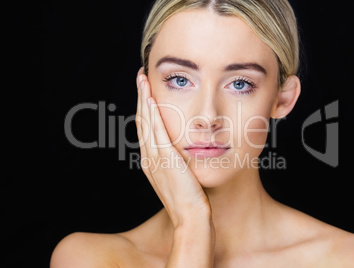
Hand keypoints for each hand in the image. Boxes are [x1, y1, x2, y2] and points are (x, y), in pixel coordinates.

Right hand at [136, 68, 211, 227]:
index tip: (146, 90)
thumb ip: (176, 161)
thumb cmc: (190, 200)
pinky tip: (150, 97)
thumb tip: (181, 149)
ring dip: (143, 98)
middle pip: (141, 120)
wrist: (191, 218)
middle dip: (140, 97)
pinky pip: (156, 131)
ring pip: (145, 122)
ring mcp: (155, 158)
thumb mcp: (179, 177)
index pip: (145, 128)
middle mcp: (149, 158)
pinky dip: (152, 113)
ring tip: (142, 78)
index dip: (144, 107)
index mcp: (151, 161)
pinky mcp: (166, 159)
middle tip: (141, 76)